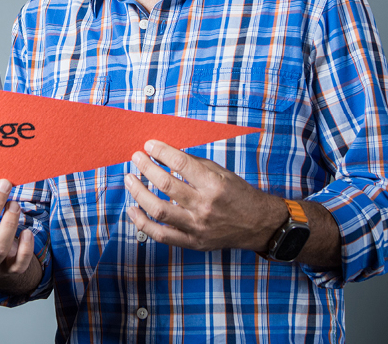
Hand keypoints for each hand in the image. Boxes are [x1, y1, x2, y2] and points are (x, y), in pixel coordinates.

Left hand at [124, 139, 283, 251]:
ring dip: (139, 192)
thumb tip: (165, 153)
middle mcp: (205, 206)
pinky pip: (160, 235)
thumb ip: (194, 164)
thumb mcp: (222, 173)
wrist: (258, 224)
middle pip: (166, 185)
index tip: (149, 145)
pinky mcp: (192, 241)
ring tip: (129, 179)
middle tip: (136, 158)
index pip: (181, 164)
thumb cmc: (238, 195)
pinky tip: (132, 209)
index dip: (161, 152)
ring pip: (159, 210)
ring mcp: (197, 226)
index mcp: (215, 185)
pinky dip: (142, 223)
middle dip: (146, 168)